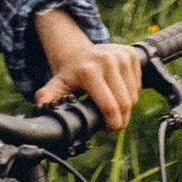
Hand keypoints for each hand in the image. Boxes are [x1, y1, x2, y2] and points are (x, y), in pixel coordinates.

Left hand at [31, 12, 142, 132]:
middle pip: (125, 103)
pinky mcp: (131, 53)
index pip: (110, 106)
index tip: (108, 130)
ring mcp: (121, 55)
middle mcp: (107, 60)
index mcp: (89, 71)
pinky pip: (138, 84)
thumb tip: (43, 109)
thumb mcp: (57, 86)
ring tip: (113, 107)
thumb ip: (48, 99)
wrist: (79, 51)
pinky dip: (131, 93)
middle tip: (113, 125)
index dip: (112, 124)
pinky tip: (119, 91)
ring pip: (133, 95)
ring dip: (126, 107)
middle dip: (121, 120)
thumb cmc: (69, 74)